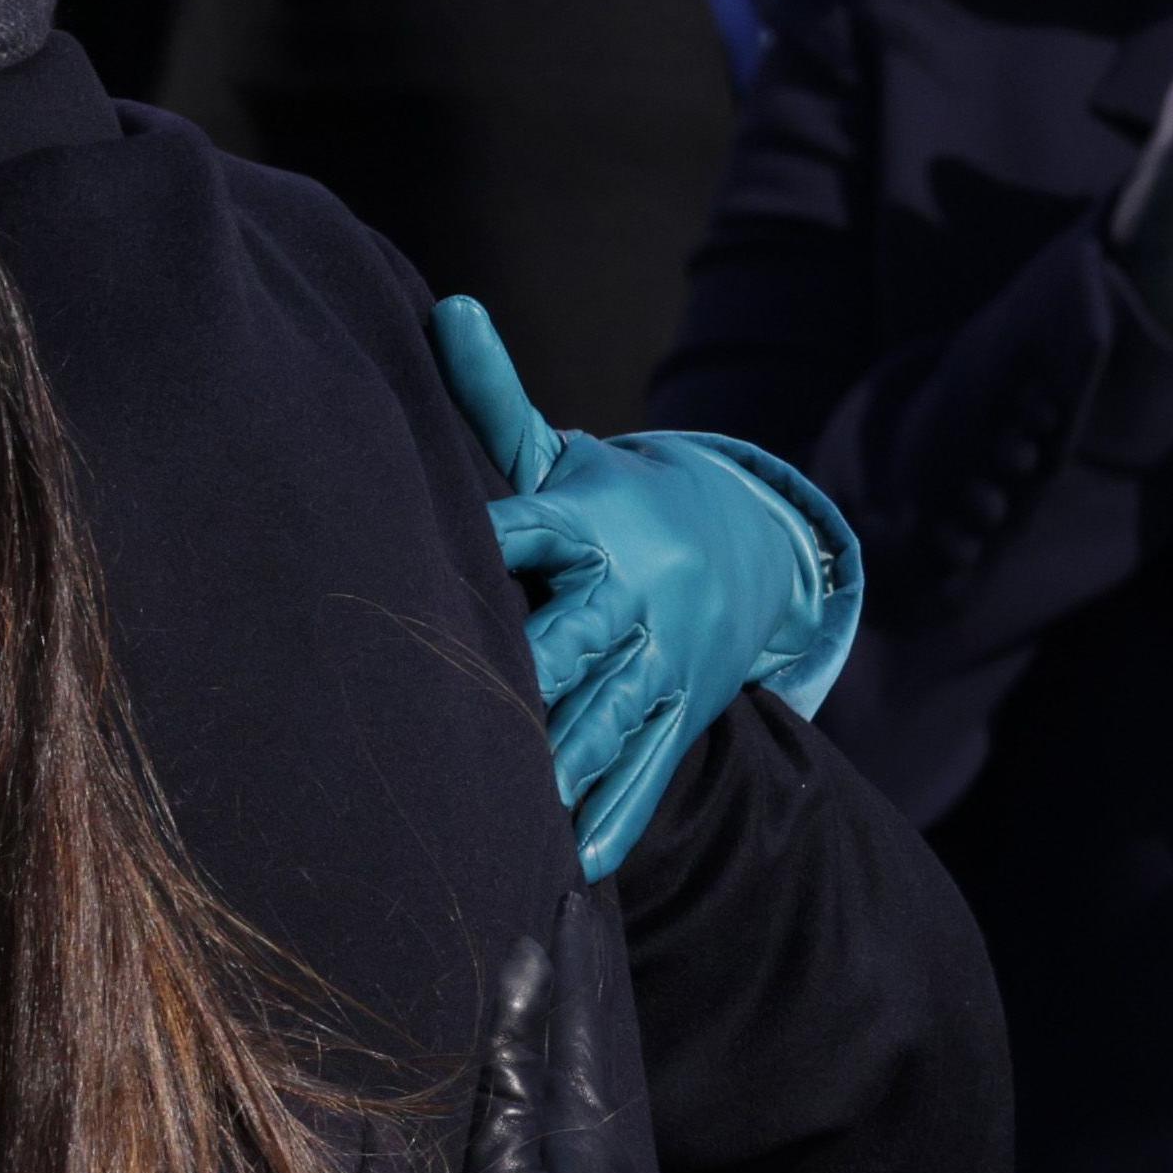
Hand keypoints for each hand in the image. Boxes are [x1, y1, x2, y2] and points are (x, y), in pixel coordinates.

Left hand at [436, 298, 858, 879]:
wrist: (745, 545)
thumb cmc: (609, 502)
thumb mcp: (561, 454)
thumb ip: (495, 399)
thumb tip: (446, 308)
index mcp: (589, 523)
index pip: (528, 532)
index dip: (489, 546)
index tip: (427, 570)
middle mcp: (630, 595)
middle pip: (573, 636)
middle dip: (531, 674)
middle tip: (470, 713)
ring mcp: (660, 663)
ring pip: (610, 715)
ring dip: (566, 761)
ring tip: (513, 806)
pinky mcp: (678, 717)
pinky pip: (646, 772)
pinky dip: (613, 816)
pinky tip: (568, 864)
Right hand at [453, 892, 647, 1172]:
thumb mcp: (509, 1159)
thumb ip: (516, 1064)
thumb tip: (529, 963)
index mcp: (587, 1119)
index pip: (578, 1008)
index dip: (572, 947)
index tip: (574, 881)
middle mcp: (596, 1143)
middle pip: (587, 1034)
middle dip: (578, 971)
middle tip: (573, 906)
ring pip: (574, 1072)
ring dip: (565, 1017)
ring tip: (551, 970)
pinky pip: (558, 1110)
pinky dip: (549, 1068)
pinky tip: (532, 1072)